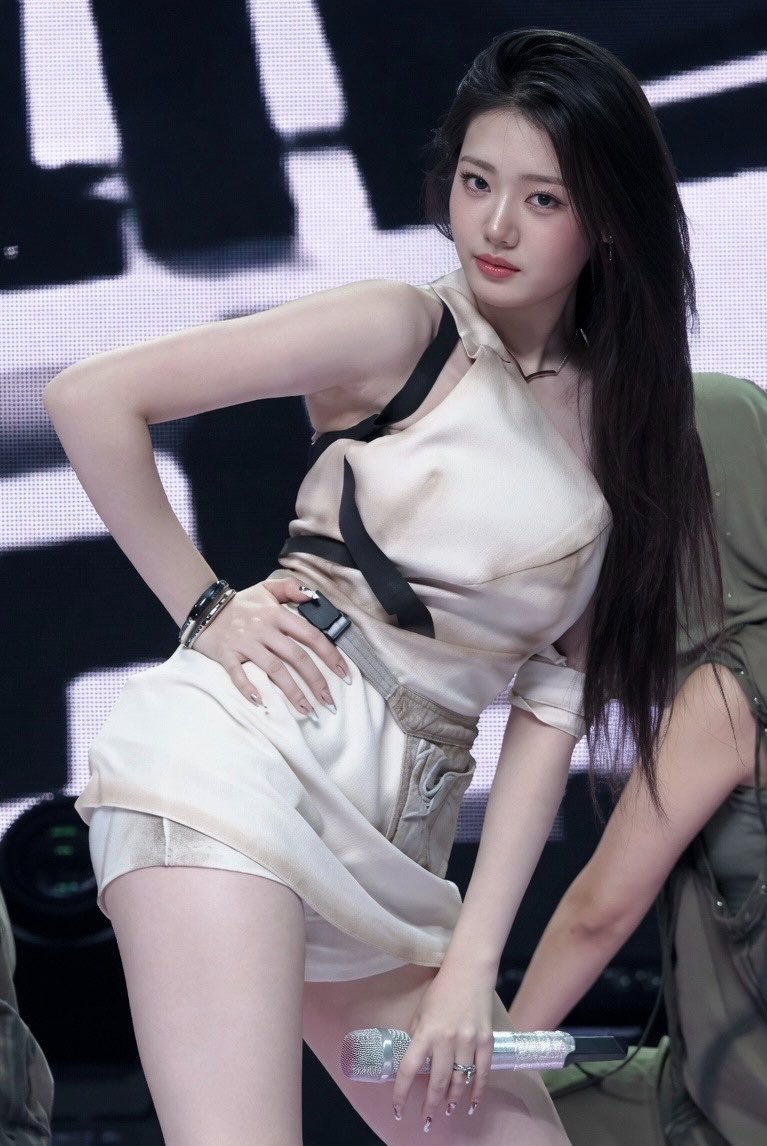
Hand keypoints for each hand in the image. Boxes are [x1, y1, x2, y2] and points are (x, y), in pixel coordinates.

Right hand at [192, 577, 350, 713]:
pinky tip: (261, 703)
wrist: (204, 608)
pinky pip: (238, 674)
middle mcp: (264, 629)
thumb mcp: (266, 588)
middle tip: (329, 702)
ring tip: (307, 710)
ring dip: (292, 692)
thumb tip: (313, 597)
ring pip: (274, 669)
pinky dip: (248, 688)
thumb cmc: (240, 603)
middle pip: (296, 657)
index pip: (310, 635)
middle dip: (316, 681)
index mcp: (277, 615)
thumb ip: (291, 588)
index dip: (330, 655)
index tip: (344, 674)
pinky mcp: (227, 655)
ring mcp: (245, 643)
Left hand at [391, 964, 495, 1129]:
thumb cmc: (441, 989)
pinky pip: (482, 1072)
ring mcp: (468, 1041)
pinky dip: (477, 1091)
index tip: (398, 1109)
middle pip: (437, 1082)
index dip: (402, 1092)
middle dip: (430, 1105)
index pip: (409, 1069)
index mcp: (426, 1032)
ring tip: (446, 1111)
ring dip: (452, 1099)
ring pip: (460, 1080)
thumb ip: (418, 1036)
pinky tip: (472, 1103)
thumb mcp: (420, 1011)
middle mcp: (446, 1040)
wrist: (470, 970)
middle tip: (426, 1120)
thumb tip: (417, 1061)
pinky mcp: (486, 1040)